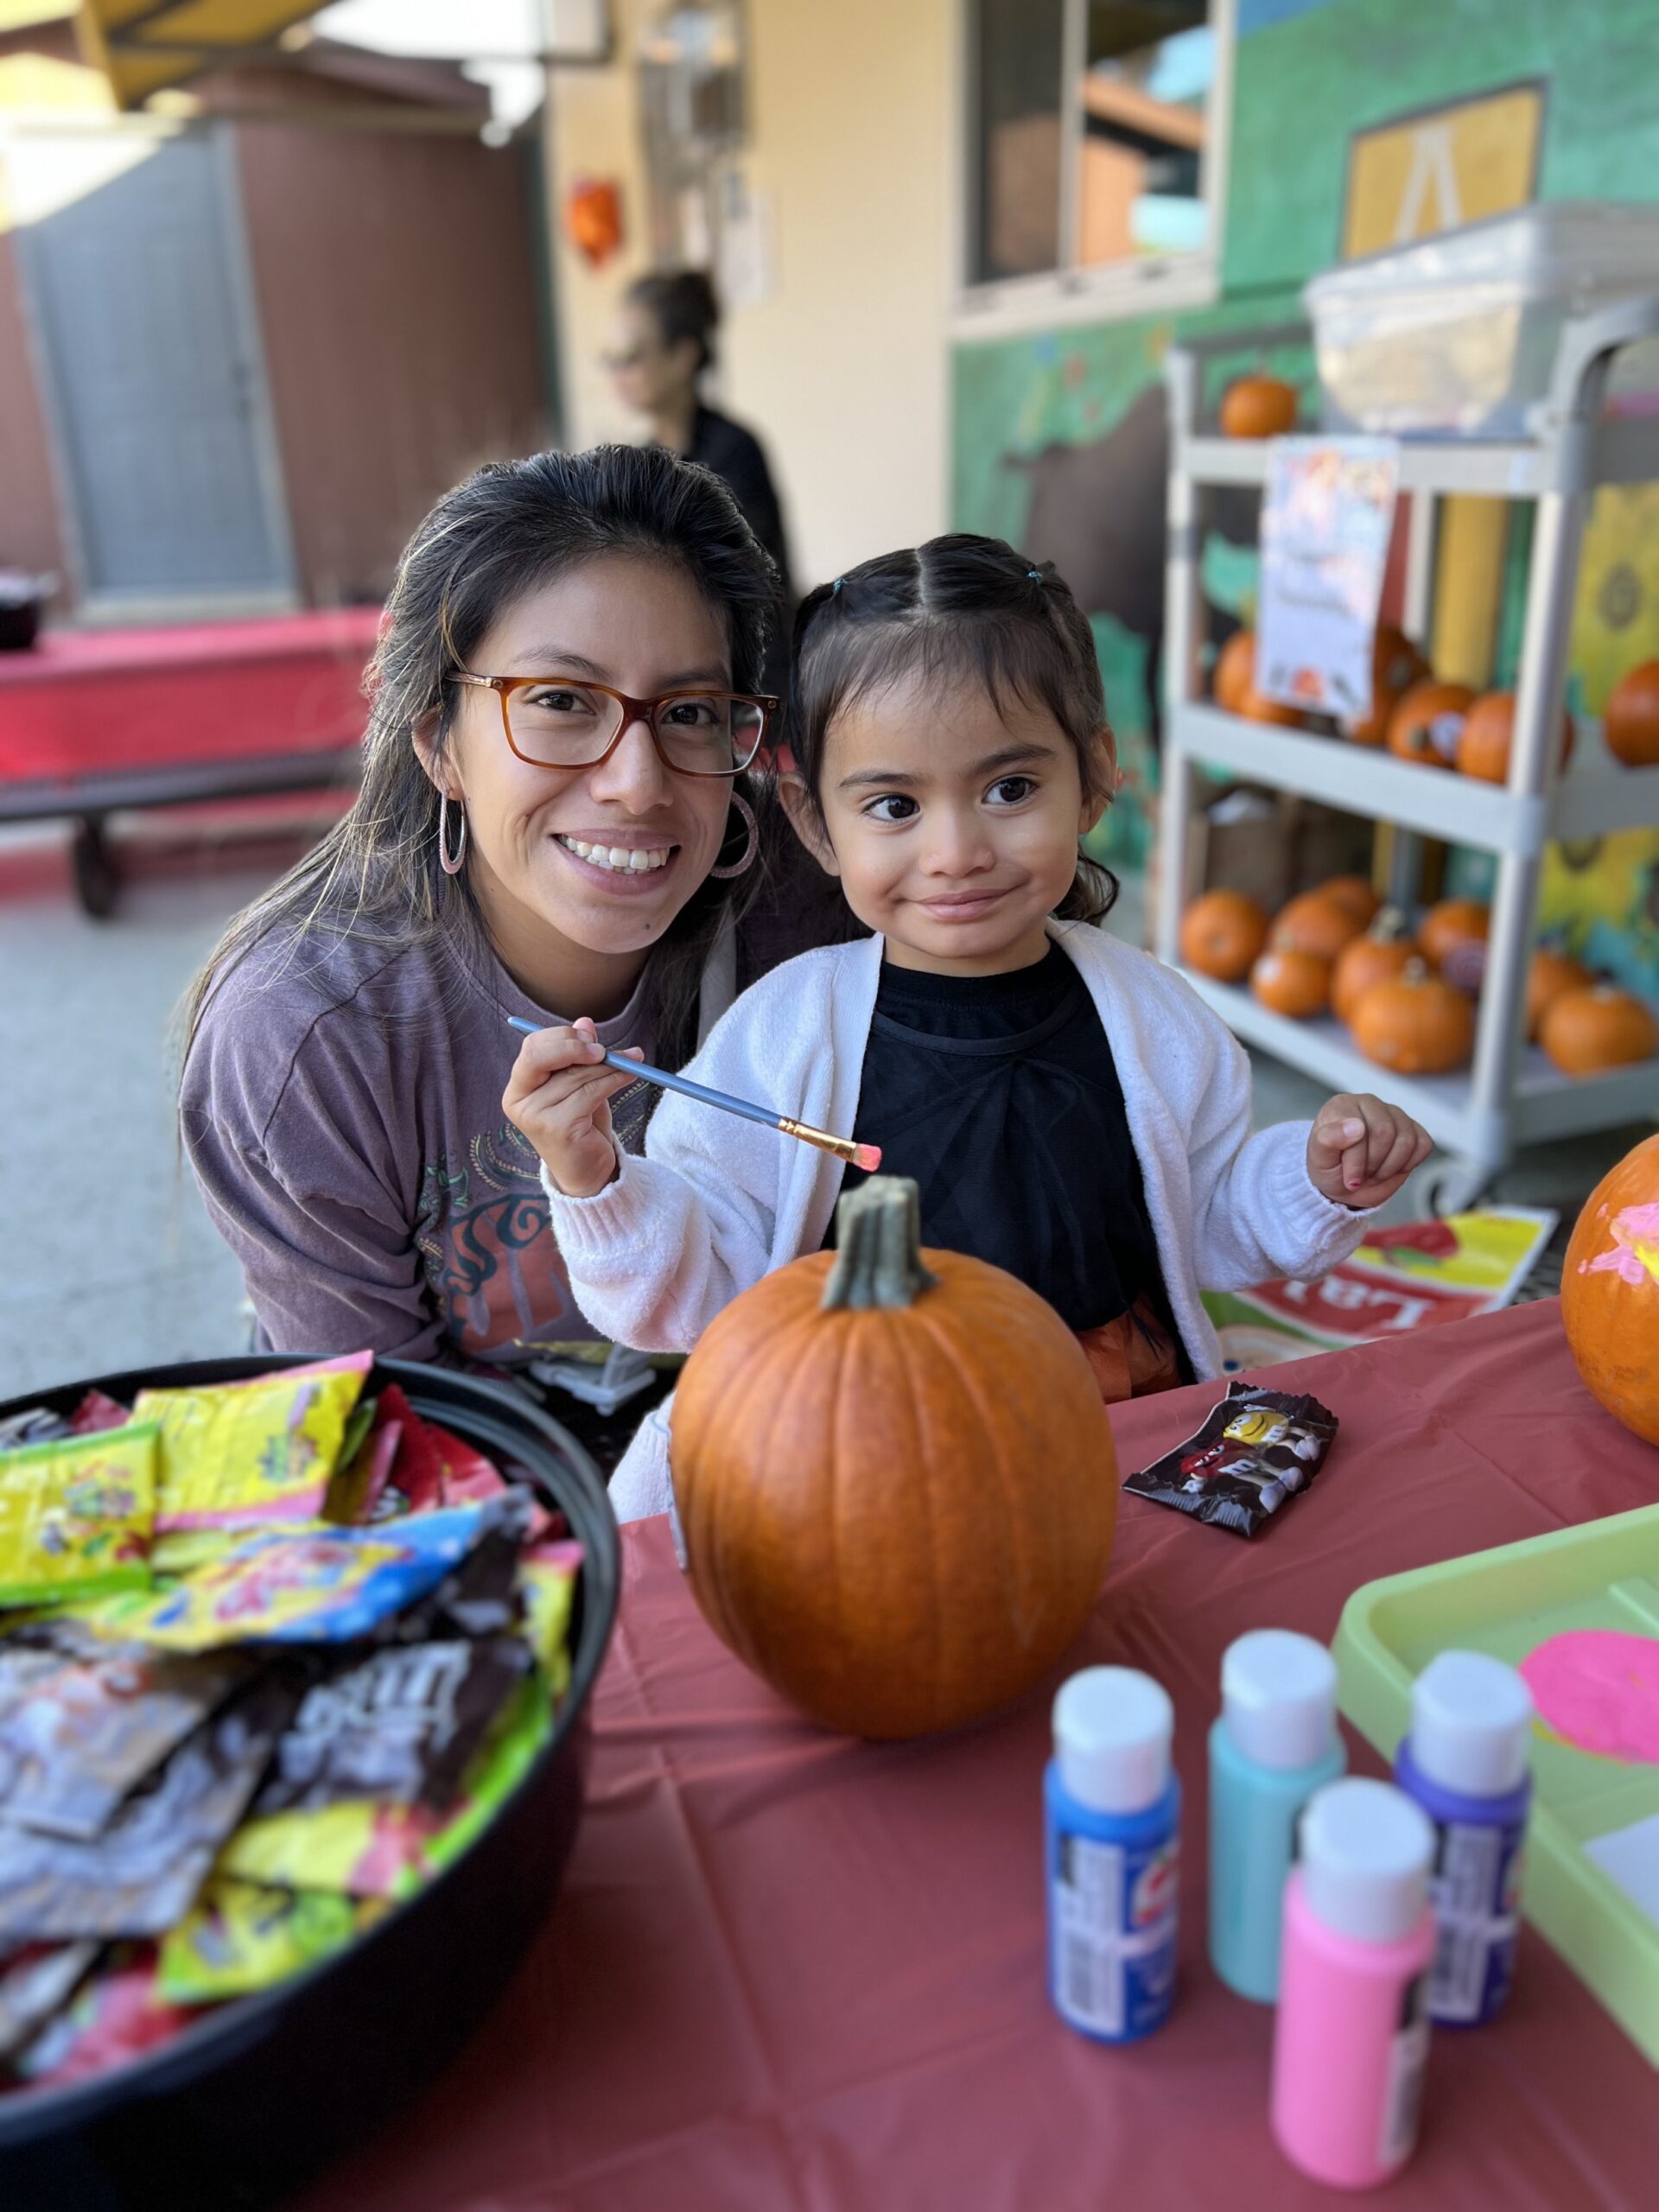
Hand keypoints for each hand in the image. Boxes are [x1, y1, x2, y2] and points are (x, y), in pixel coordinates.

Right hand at [503, 1019, 642, 1198]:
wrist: (587, 1171)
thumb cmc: (582, 1123)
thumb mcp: (580, 1084)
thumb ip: (578, 1055)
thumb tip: (585, 1021)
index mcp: (519, 1087)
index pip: (533, 1048)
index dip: (562, 1037)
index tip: (591, 1037)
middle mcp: (519, 1101)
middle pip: (541, 1056)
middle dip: (575, 1046)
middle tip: (604, 1049)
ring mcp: (535, 1116)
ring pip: (575, 1075)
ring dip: (608, 1066)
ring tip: (631, 1062)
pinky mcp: (557, 1128)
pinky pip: (590, 1092)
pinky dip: (614, 1080)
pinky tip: (629, 1075)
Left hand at [1307, 1093, 1432, 1210]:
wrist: (1344, 1183)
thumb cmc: (1329, 1167)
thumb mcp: (1319, 1159)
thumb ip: (1328, 1139)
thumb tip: (1356, 1126)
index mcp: (1342, 1105)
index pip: (1360, 1129)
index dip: (1358, 1161)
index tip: (1349, 1179)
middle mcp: (1369, 1104)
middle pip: (1385, 1133)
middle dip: (1373, 1164)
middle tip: (1361, 1176)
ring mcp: (1394, 1114)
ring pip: (1406, 1140)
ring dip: (1390, 1167)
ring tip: (1373, 1173)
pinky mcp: (1413, 1129)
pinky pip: (1423, 1145)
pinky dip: (1409, 1164)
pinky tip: (1391, 1167)